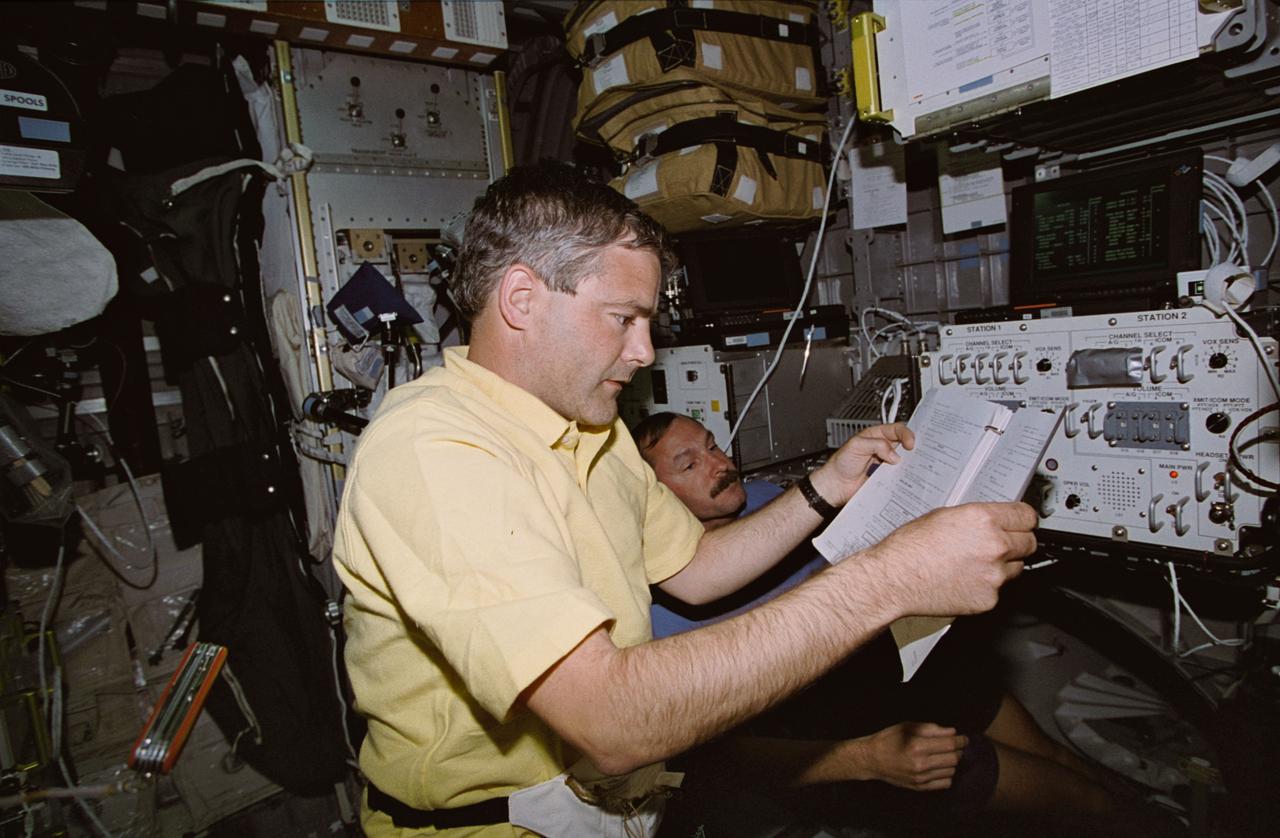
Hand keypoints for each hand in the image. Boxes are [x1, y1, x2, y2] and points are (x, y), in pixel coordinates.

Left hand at [810, 422, 914, 505]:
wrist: (836, 484)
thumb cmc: (840, 463)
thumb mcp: (857, 446)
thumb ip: (876, 445)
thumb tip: (894, 454)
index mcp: (875, 435)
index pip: (896, 429)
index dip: (906, 434)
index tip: (910, 444)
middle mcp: (882, 447)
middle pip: (903, 444)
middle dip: (912, 447)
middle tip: (917, 453)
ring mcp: (885, 462)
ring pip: (903, 459)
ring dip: (909, 462)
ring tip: (913, 465)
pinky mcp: (885, 475)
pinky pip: (898, 474)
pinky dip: (903, 475)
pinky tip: (905, 476)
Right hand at [857, 722, 966, 790]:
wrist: (872, 759)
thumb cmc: (889, 739)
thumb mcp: (908, 726)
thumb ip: (931, 728)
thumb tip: (952, 732)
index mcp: (917, 746)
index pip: (949, 745)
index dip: (961, 740)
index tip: (964, 738)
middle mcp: (920, 764)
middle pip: (953, 759)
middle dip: (958, 750)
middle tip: (955, 745)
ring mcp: (920, 778)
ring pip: (951, 771)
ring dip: (952, 762)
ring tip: (943, 755)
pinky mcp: (920, 787)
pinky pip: (945, 783)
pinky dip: (947, 774)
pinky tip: (939, 767)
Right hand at [867, 502, 1036, 616]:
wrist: (894, 579)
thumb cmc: (910, 547)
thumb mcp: (944, 516)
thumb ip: (978, 518)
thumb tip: (995, 521)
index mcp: (984, 519)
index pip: (1027, 516)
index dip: (1022, 520)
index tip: (1021, 524)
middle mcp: (995, 546)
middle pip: (1029, 543)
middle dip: (1017, 542)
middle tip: (998, 545)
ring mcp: (994, 575)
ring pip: (1017, 568)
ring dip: (1003, 566)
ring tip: (974, 564)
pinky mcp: (989, 599)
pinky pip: (999, 590)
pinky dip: (986, 586)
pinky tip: (965, 580)